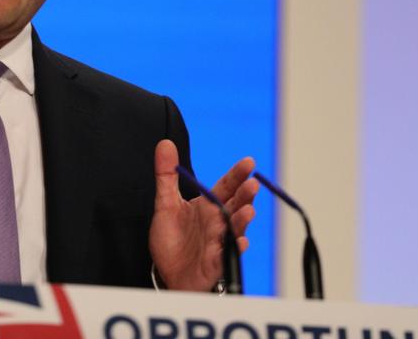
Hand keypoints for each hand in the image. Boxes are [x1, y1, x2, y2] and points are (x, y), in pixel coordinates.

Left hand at [148, 139, 258, 291]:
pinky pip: (228, 254)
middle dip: (245, 195)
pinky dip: (235, 248)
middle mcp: (218, 222)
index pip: (226, 186)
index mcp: (208, 206)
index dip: (237, 175)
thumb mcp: (165, 203)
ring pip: (235, 228)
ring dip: (242, 220)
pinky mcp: (216, 261)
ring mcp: (219, 241)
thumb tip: (165, 144)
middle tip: (252, 184)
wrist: (168, 273)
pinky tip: (240, 241)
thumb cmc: (173, 240)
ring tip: (248, 210)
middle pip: (235, 205)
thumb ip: (166, 175)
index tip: (248, 162)